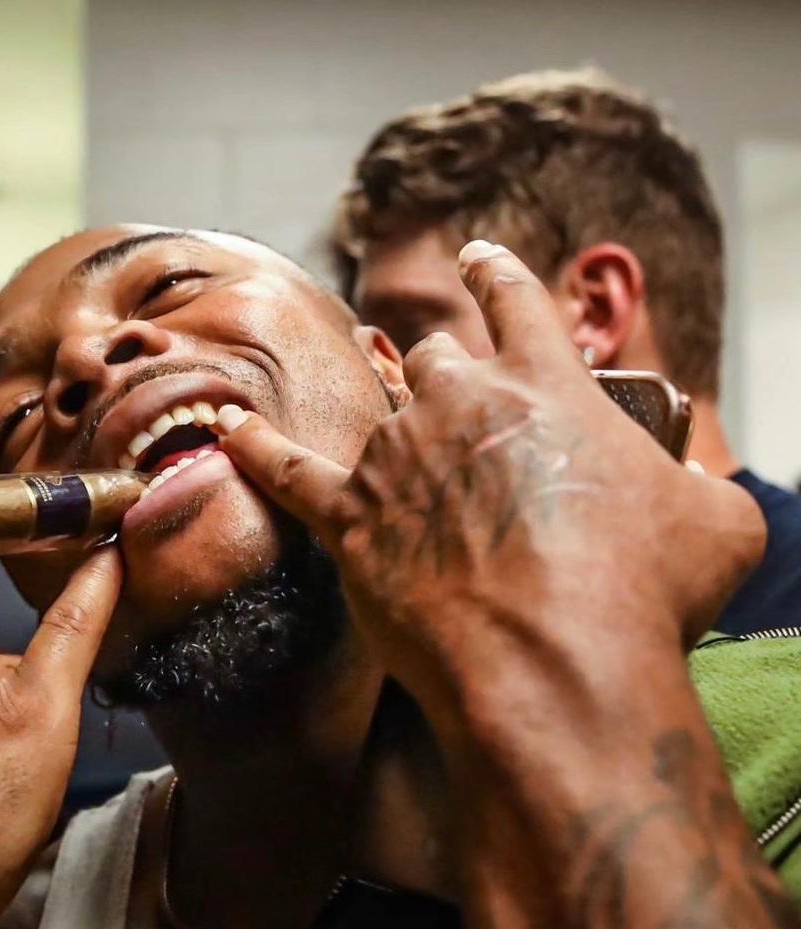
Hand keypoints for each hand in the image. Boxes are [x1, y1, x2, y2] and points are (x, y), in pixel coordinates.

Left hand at [215, 241, 763, 713]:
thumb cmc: (639, 592)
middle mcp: (460, 403)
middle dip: (444, 372)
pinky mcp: (348, 522)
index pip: (516, 303)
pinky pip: (287, 472)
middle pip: (436, 359)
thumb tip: (687, 484)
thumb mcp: (712, 522)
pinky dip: (254, 447)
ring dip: (382, 417)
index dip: (497, 276)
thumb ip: (692, 481)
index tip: (478, 259)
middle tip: (449, 396)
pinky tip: (227, 427)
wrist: (552, 659)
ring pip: (376, 412)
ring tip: (378, 424)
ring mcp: (396, 459)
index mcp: (547, 385)